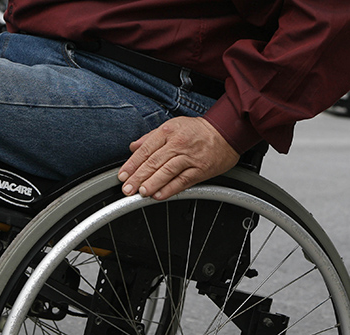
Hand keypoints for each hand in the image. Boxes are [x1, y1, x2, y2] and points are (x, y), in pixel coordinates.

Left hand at [117, 117, 239, 199]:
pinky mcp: (200, 169)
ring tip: (141, 192)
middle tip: (127, 188)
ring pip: (167, 171)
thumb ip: (151, 137)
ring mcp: (190, 157)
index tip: (123, 175)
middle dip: (138, 177)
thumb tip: (134, 146)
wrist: (226, 131)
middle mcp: (178, 144)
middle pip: (153, 162)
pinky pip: (183, 181)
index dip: (132, 164)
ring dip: (152, 183)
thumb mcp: (173, 126)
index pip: (145, 150)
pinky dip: (170, 189)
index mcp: (168, 132)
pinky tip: (159, 195)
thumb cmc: (199, 130)